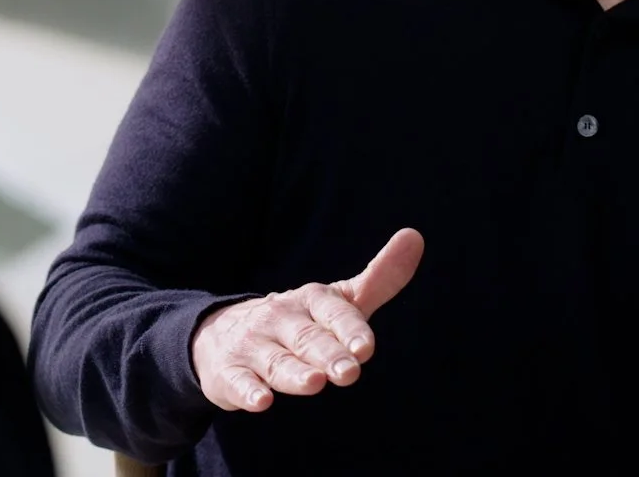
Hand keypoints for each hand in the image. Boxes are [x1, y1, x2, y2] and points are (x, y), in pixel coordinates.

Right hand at [190, 228, 424, 412]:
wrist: (223, 332)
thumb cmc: (297, 321)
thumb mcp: (338, 300)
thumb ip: (380, 278)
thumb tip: (415, 236)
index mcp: (309, 300)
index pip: (333, 313)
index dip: (350, 330)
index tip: (366, 348)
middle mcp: (280, 318)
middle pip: (306, 339)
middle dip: (328, 354)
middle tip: (349, 372)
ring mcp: (253, 345)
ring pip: (276, 361)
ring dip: (293, 373)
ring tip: (314, 383)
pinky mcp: (230, 372)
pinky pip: (239, 382)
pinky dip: (248, 391)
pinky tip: (260, 401)